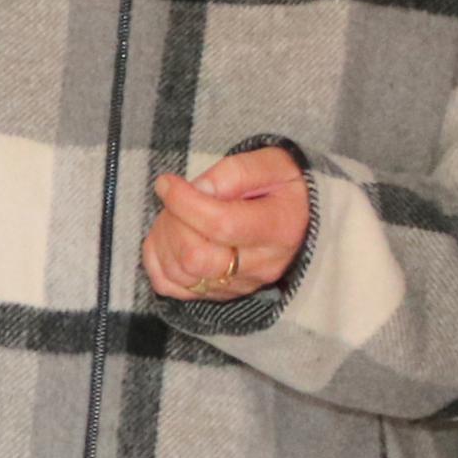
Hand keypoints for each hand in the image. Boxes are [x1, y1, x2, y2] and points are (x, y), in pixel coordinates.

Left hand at [142, 145, 309, 303]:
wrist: (300, 216)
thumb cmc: (282, 185)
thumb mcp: (270, 164)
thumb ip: (233, 173)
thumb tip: (197, 190)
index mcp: (280, 228)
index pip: (221, 225)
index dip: (183, 203)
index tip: (167, 183)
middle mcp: (263, 265)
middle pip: (196, 257)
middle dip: (172, 223)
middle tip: (175, 199)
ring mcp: (241, 285)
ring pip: (179, 273)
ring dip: (163, 239)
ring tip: (174, 214)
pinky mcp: (220, 294)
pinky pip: (170, 286)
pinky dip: (157, 260)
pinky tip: (168, 236)